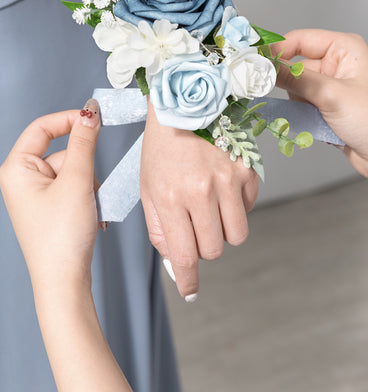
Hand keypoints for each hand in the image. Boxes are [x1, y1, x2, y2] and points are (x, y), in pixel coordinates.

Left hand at [0, 101, 132, 390]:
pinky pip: (73, 186)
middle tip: (89, 187)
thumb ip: (85, 142)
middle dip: (84, 166)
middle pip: (62, 151)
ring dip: (89, 184)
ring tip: (89, 208)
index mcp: (17, 168)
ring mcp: (35, 194)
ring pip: (72, 170)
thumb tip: (90, 111)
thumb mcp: (78, 180)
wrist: (64, 282)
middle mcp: (22, 179)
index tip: (96, 118)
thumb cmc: (62, 237)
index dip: (70, 119)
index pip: (43, 127)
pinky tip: (91, 215)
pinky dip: (87, 196)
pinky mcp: (49, 206)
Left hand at [140, 103, 258, 299]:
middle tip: (194, 226)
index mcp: (171, 196)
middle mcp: (202, 190)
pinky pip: (248, 208)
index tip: (190, 291)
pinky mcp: (248, 169)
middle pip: (214, 249)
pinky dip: (235, 207)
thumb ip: (160, 229)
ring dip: (222, 230)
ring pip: (236, 234)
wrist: (185, 104)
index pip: (185, 255)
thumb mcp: (148, 188)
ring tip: (209, 207)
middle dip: (203, 247)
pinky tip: (220, 186)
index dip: (188, 280)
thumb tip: (177, 265)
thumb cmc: (161, 148)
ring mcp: (229, 179)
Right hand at [272, 29, 367, 176]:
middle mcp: (336, 64)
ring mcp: (330, 87)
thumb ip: (294, 79)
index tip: (252, 63)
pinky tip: (306, 124)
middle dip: (282, 81)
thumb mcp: (330, 95)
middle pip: (293, 65)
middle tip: (262, 90)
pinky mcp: (325, 108)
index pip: (298, 40)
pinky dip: (298, 116)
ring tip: (303, 115)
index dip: (275, 51)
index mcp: (343, 49)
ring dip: (293, 103)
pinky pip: (300, 107)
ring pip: (294, 89)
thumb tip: (263, 66)